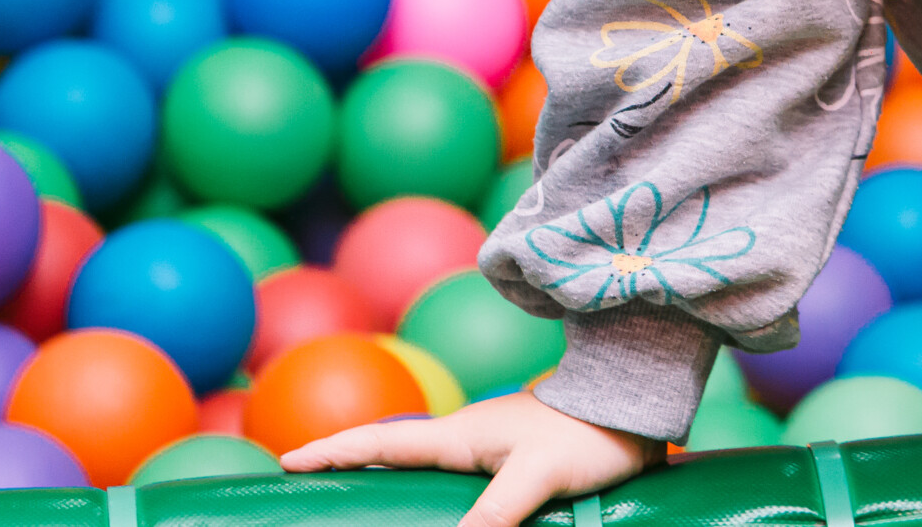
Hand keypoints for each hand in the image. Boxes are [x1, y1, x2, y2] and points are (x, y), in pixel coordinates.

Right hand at [282, 391, 660, 526]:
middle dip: (350, 464)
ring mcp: (491, 449)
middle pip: (394, 453)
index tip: (286, 460)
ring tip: (360, 501)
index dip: (334, 452)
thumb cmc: (587, 435)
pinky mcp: (516, 463)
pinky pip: (459, 482)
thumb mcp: (537, 476)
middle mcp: (467, 439)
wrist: (635, 408)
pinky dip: (434, 494)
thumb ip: (495, 513)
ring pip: (426, 468)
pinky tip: (437, 512)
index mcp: (460, 435)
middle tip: (308, 479)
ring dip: (390, 478)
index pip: (381, 443)